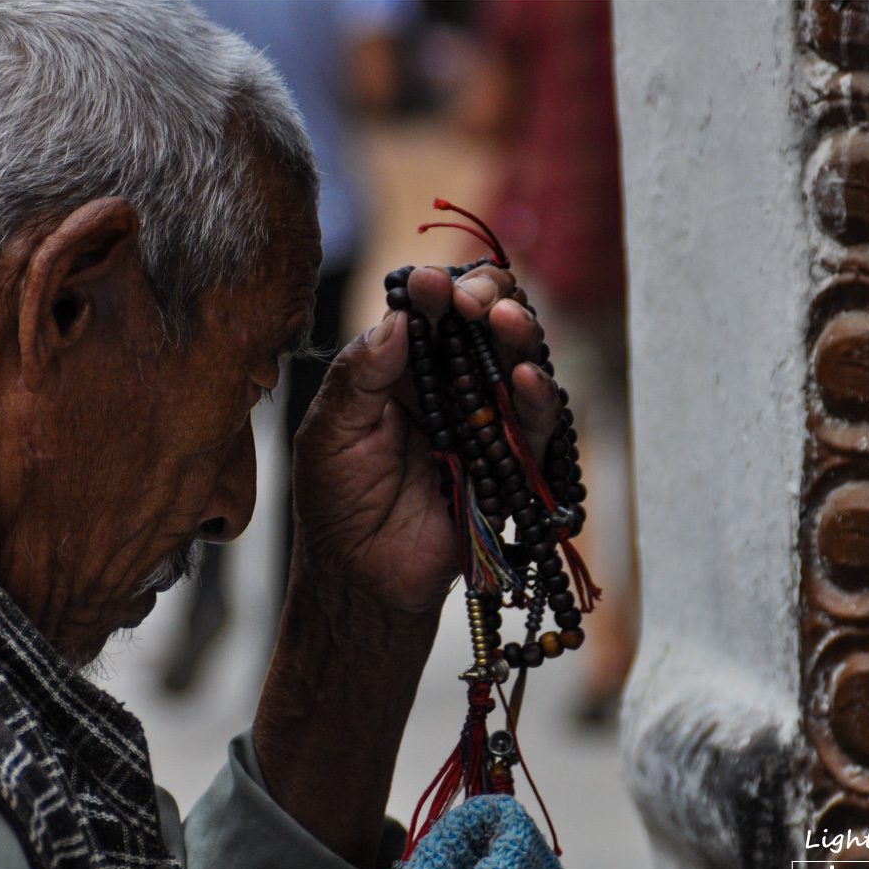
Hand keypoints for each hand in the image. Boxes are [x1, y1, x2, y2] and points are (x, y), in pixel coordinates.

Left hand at [253, 265, 558, 868]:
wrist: (362, 582)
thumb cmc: (336, 505)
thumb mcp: (329, 433)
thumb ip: (361, 373)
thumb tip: (399, 316)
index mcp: (400, 370)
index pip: (431, 313)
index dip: (438, 292)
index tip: (432, 286)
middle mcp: (448, 388)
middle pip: (485, 326)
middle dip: (488, 302)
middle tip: (478, 301)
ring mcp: (486, 423)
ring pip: (518, 363)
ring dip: (518, 337)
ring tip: (505, 323)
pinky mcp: (514, 463)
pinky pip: (537, 424)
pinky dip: (539, 398)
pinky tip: (527, 377)